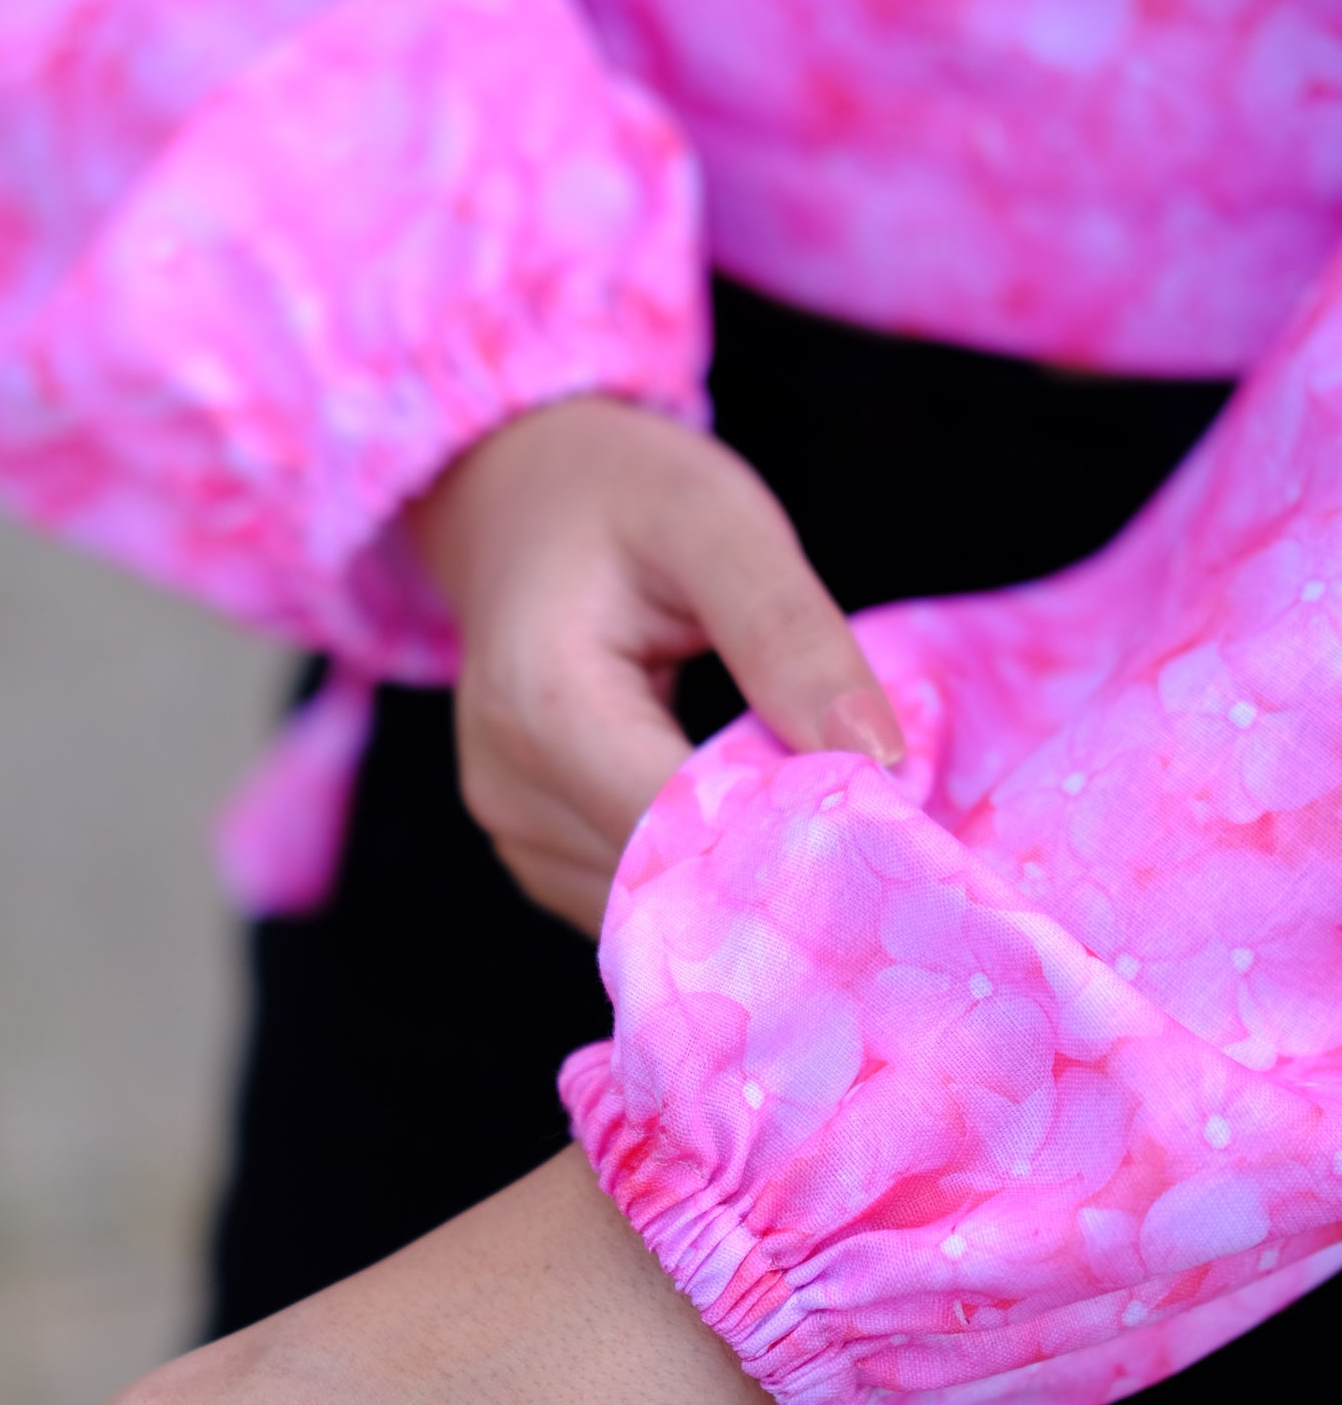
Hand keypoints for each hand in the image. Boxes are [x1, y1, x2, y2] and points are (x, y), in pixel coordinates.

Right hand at [410, 396, 903, 931]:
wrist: (517, 495)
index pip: (688, 830)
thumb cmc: (621, 494)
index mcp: (546, 709)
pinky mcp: (535, 852)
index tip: (896, 824)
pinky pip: (639, 902)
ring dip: (749, 881)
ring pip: (660, 911)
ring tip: (818, 809)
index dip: (797, 841)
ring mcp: (515, 833)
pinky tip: (760, 819)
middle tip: (883, 828)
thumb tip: (879, 759)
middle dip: (783, 871)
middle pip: (672, 884)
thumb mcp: (718, 522)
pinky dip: (710, 876)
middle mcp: (509, 793)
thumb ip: (790, 634)